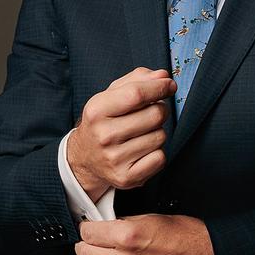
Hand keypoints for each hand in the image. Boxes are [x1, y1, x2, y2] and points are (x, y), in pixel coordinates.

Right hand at [66, 67, 175, 199]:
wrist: (85, 158)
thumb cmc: (104, 121)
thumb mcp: (111, 96)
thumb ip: (136, 81)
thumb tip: (163, 76)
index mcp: (96, 110)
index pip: (136, 94)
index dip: (159, 87)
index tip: (170, 85)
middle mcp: (104, 136)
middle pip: (154, 115)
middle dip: (161, 110)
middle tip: (153, 112)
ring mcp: (115, 159)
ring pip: (160, 137)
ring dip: (158, 131)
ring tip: (143, 133)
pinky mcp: (126, 177)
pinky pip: (160, 158)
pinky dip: (157, 152)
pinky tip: (143, 150)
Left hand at [75, 214, 218, 254]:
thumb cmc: (183, 236)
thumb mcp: (149, 217)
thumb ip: (122, 224)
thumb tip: (102, 227)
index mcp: (128, 236)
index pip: (87, 233)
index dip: (87, 229)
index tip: (89, 230)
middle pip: (85, 254)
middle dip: (87, 246)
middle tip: (93, 244)